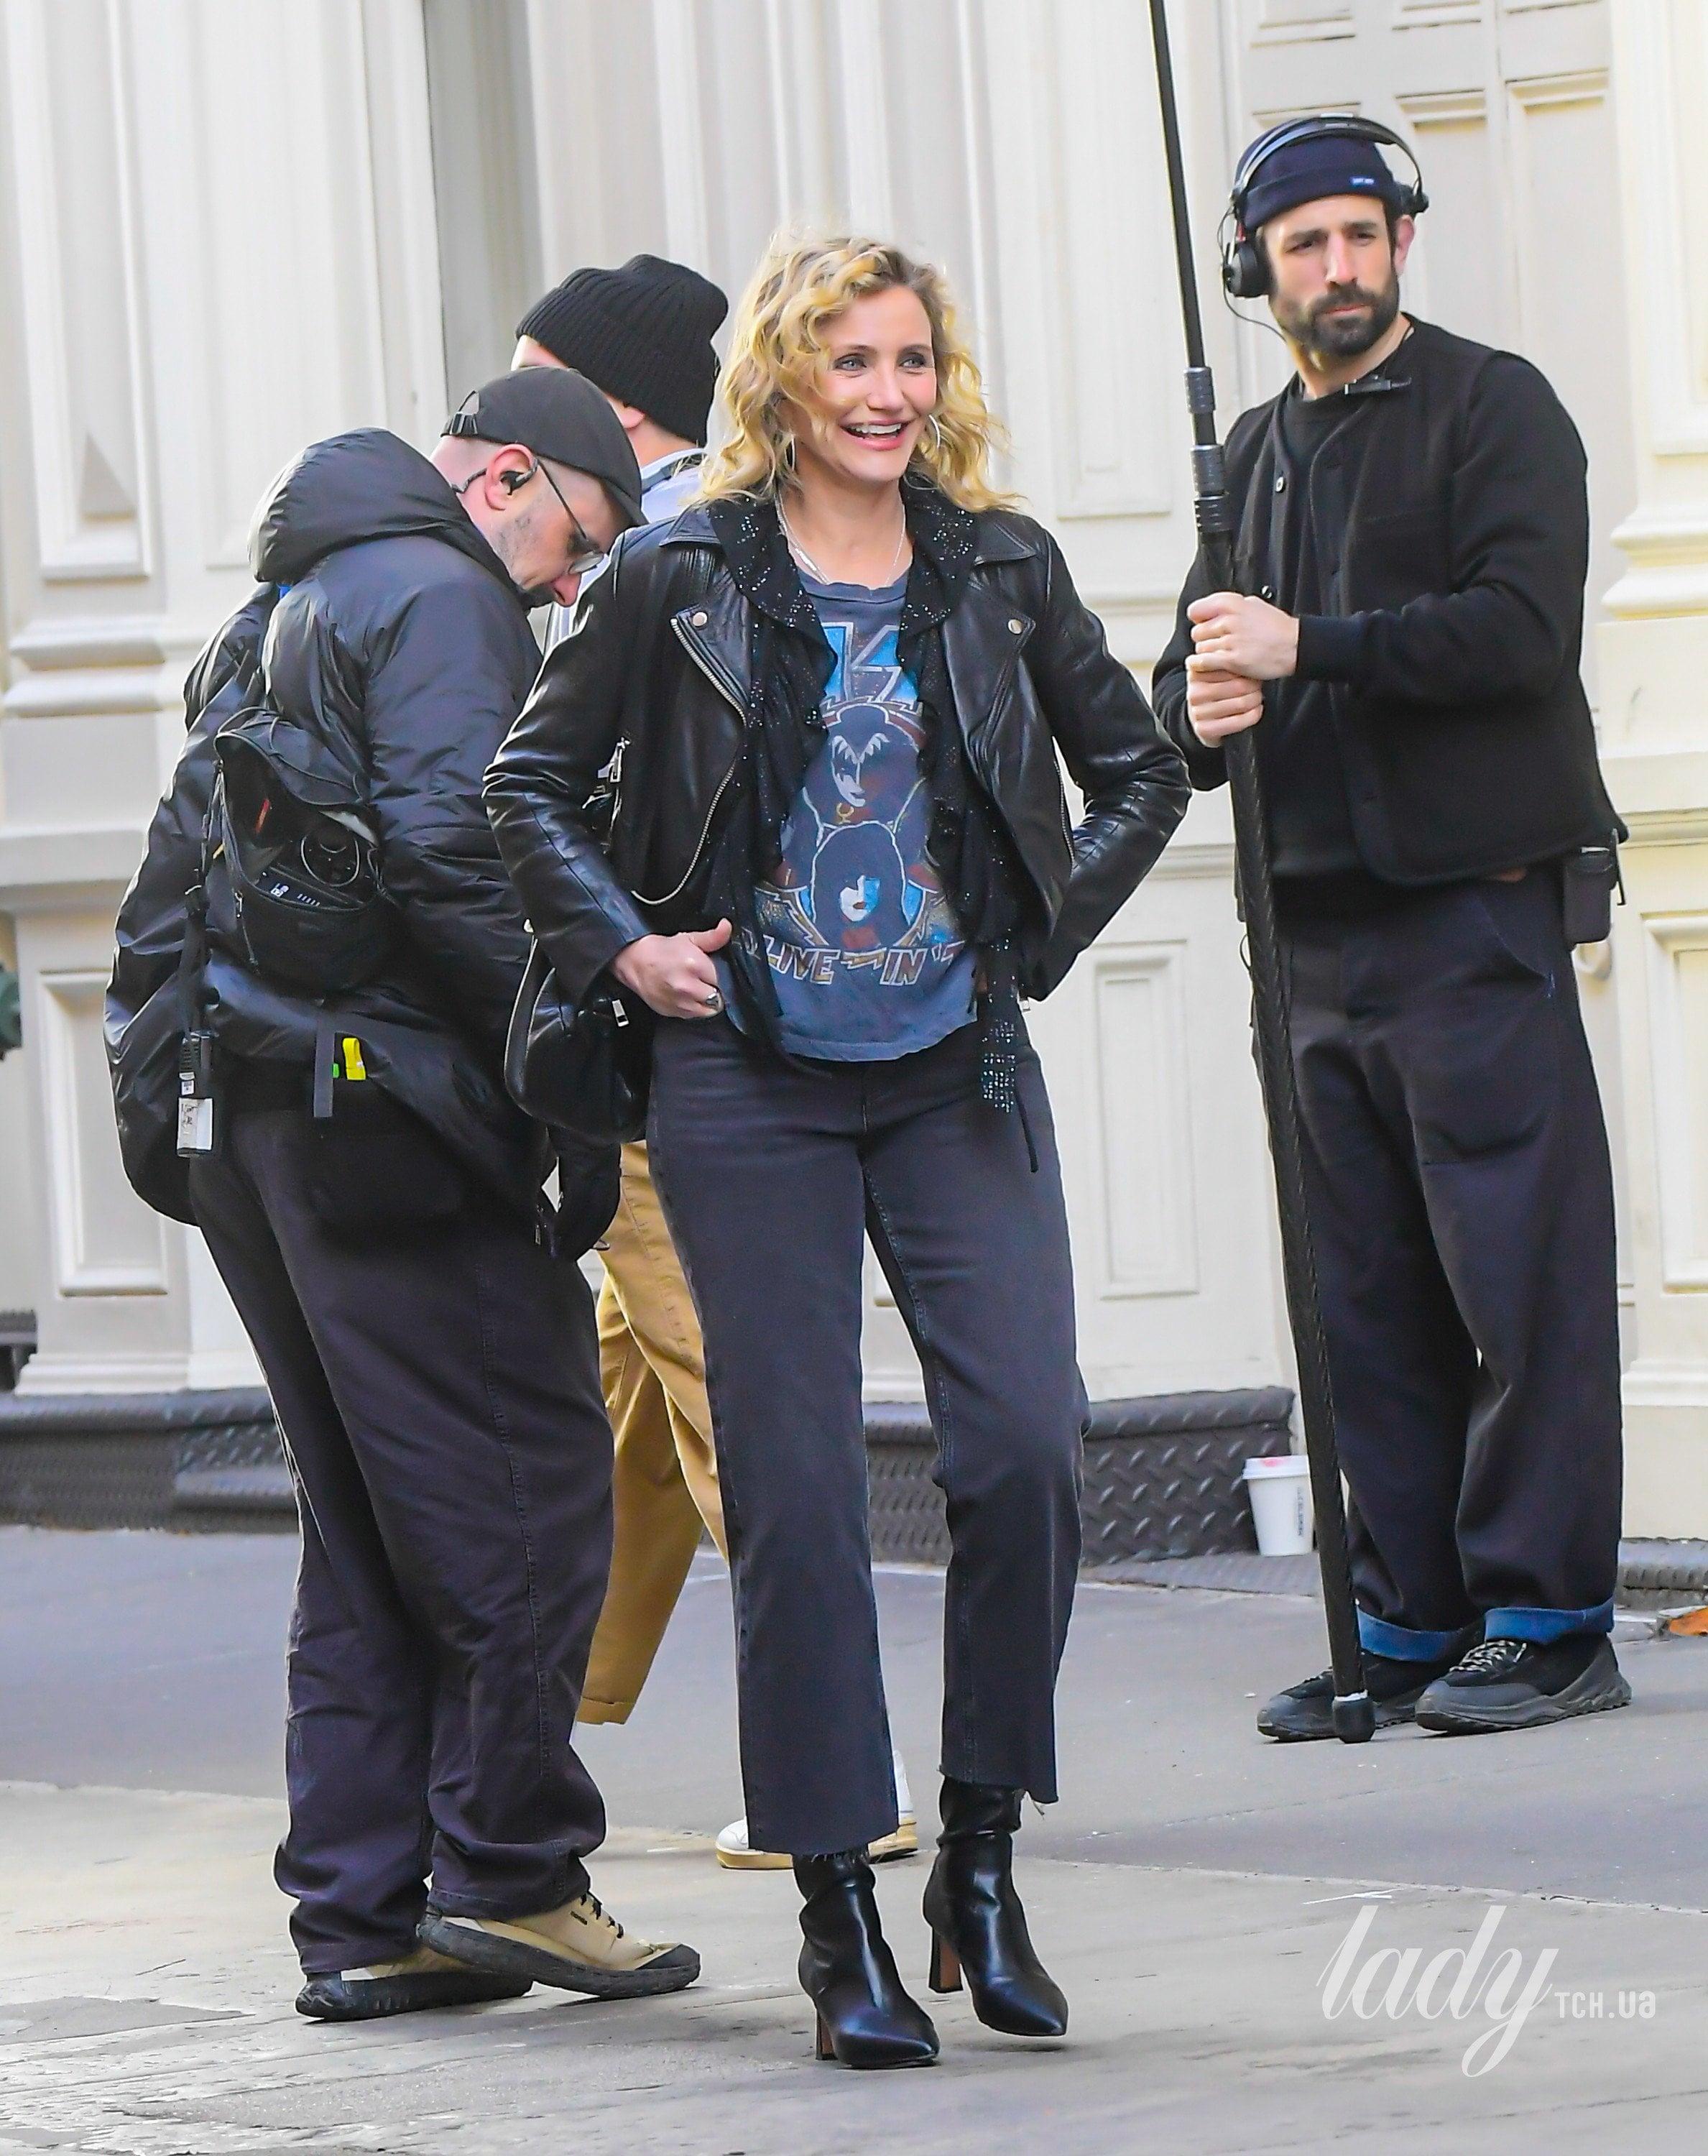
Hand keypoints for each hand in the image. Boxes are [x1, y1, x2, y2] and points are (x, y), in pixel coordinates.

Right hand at [611, 920, 732, 1019]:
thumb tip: (727, 927)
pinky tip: (685, 996)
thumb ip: (712, 937)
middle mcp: (688, 987)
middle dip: (714, 991)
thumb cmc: (661, 950)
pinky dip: (692, 1008)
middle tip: (703, 981)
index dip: (719, 976)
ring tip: (695, 990)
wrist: (633, 962)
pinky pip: (692, 1016)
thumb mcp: (688, 939)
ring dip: (705, 1002)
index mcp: (695, 966)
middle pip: (717, 998)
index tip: (711, 973)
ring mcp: (680, 1003)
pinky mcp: (672, 1012)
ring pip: (707, 1011)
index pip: (723, 979)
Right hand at [1184, 658, 1264, 744]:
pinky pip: (1238, 722)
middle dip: (1255, 686)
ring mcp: (1198, 712)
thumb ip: (1227, 658)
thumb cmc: (1217, 689)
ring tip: (1257, 696)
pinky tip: (1257, 710)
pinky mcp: (1204, 729)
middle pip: (1239, 686)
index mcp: (1197, 672)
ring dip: (1256, 700)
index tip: (1253, 670)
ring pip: (1241, 703)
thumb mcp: (1218, 670)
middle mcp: (1194, 692)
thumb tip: (1247, 651)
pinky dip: (1253, 715)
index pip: (1231, 666)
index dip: (1248, 669)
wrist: (1202, 716)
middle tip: (1258, 685)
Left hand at [1188, 591, 1299, 680]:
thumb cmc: (1276, 627)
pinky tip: (1210, 666)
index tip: (1203, 625)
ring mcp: (1231, 640)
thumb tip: (1214, 608)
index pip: (1197, 610)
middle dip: (1204, 640)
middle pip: (1197, 632)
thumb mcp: (1254, 605)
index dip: (1198, 619)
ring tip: (1221, 656)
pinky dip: (1202, 665)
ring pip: (1201, 648)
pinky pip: (1204, 662)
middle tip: (1216, 645)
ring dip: (1207, 655)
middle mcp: (1229, 620)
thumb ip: (1233, 605)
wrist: (1294, 645)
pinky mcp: (1233, 659)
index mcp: (1233, 604)